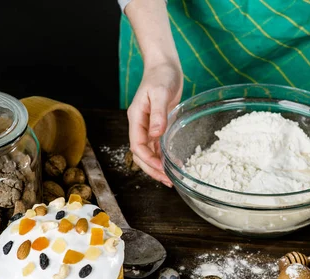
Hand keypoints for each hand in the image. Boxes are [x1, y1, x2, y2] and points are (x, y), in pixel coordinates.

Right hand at [127, 62, 182, 186]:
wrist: (164, 66)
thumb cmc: (161, 76)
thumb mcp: (160, 93)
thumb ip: (158, 114)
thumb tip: (156, 134)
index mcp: (136, 118)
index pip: (137, 146)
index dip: (147, 160)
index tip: (161, 168)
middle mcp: (140, 125)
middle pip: (141, 154)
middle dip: (152, 169)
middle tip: (167, 180)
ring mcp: (148, 126)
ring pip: (149, 152)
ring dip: (158, 166)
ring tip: (170, 178)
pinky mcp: (158, 125)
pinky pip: (157, 146)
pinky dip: (163, 156)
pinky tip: (172, 164)